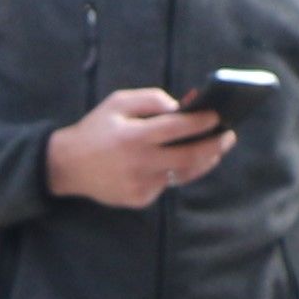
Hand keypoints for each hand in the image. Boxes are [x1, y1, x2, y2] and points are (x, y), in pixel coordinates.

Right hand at [43, 88, 231, 209]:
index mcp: (132, 136)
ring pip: (183, 173)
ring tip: (215, 149)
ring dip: (203, 160)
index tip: (218, 115)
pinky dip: (175, 171)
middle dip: (214, 145)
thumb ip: (152, 100)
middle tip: (228, 136)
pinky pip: (167, 183)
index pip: (176, 128)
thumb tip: (184, 106)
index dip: (201, 122)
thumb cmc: (97, 128)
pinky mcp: (140, 199)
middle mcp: (138, 163)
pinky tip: (179, 161)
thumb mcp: (118, 103)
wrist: (69, 165)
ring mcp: (140, 185)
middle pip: (189, 156)